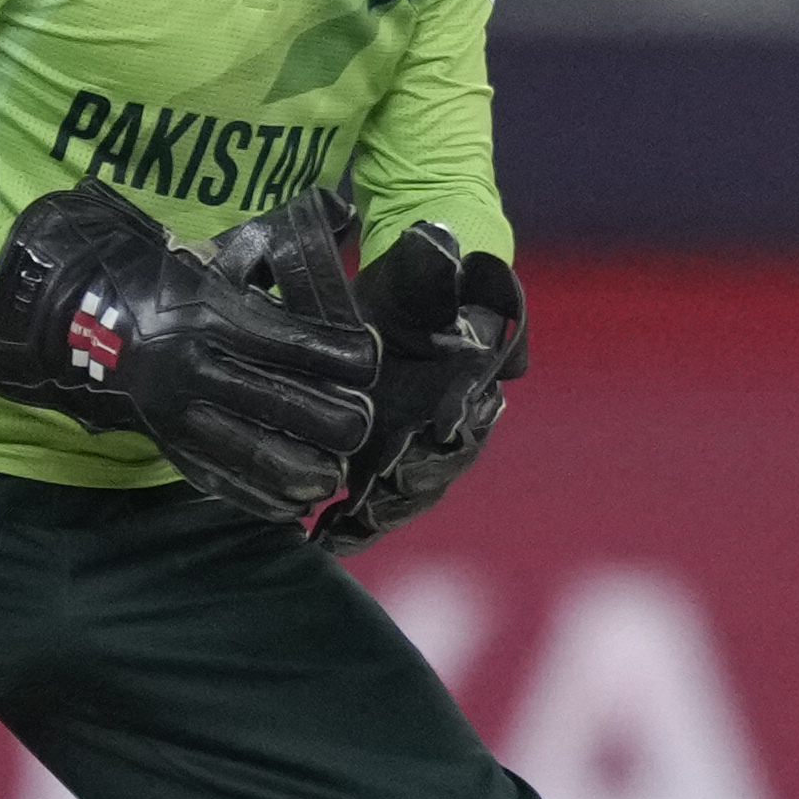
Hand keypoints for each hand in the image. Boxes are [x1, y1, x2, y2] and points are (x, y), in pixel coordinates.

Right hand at [0, 185, 378, 525]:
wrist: (48, 310)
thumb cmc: (129, 271)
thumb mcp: (191, 256)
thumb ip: (248, 274)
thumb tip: (317, 256)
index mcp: (212, 314)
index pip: (299, 344)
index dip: (345, 357)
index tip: (368, 361)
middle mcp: (198, 367)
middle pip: (287, 405)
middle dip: (336, 420)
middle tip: (361, 424)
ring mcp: (177, 410)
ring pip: (253, 452)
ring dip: (302, 468)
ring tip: (332, 474)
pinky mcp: (160, 438)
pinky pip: (214, 477)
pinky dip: (256, 495)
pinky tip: (291, 505)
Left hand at [323, 220, 526, 547]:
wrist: (403, 293)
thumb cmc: (422, 276)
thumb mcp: (433, 264)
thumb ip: (446, 270)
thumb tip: (457, 259)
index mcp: (473, 377)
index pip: (474, 406)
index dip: (458, 418)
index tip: (439, 425)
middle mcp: (452, 420)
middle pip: (443, 462)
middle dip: (413, 480)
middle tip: (381, 491)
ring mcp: (418, 445)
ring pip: (411, 490)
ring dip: (382, 510)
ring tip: (345, 526)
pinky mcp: (384, 460)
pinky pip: (376, 502)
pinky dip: (354, 525)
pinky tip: (324, 539)